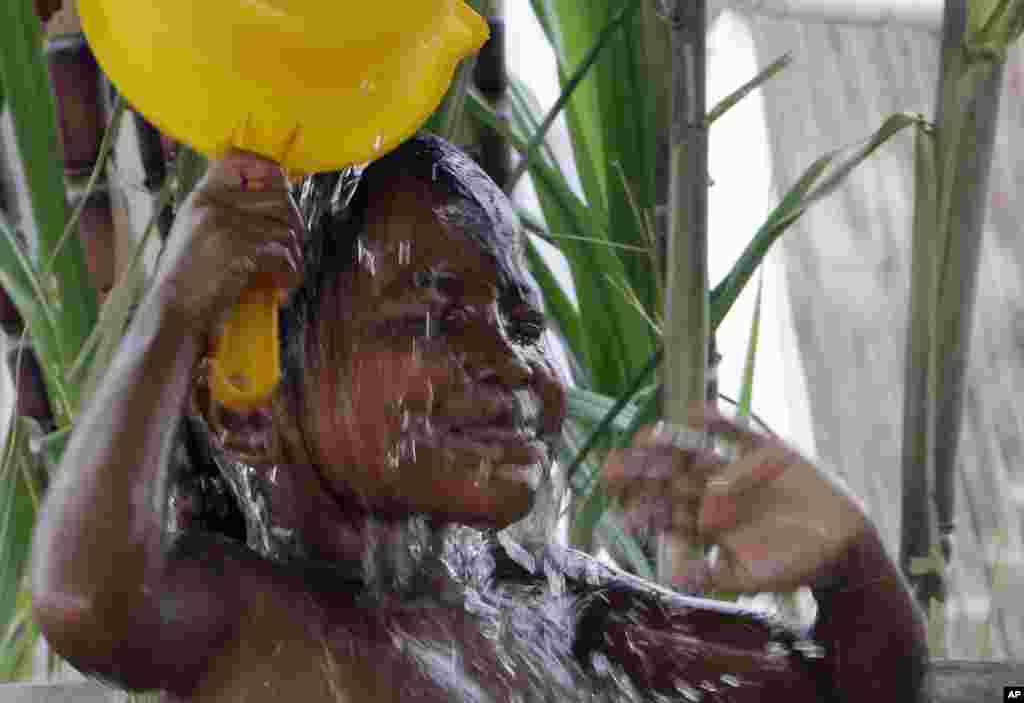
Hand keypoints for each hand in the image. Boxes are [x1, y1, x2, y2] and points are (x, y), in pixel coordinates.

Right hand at [154, 149, 304, 334]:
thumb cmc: (189, 279)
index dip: (267, 168)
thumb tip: (276, 201)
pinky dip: (290, 274)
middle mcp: (212, 204)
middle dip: (295, 222)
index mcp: (201, 197)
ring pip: (285, 228)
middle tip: (294, 245)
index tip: (283, 187)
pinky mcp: (239, 248)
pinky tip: (283, 288)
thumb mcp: (196, 233)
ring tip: (288, 271)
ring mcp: (225, 224)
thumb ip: (226, 214)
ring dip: (295, 254)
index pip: (236, 159)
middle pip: (277, 195)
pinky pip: (283, 254)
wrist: (172, 310)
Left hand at [603, 404, 870, 593]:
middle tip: (611, 468)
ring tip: (647, 437)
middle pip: (669, 479)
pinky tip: (696, 412)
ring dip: (672, 445)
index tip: (618, 507)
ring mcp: (734, 468)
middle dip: (642, 473)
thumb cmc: (791, 565)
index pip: (666, 513)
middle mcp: (712, 492)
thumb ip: (717, 575)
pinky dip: (719, 422)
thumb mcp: (752, 577)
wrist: (840, 544)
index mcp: (703, 522)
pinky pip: (737, 432)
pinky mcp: (763, 448)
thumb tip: (679, 578)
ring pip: (696, 454)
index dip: (643, 509)